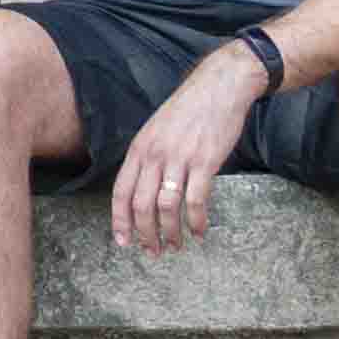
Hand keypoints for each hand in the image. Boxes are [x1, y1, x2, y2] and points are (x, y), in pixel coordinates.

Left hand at [107, 50, 263, 258]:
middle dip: (144, 234)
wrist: (218, 87)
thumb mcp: (156, 129)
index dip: (120, 220)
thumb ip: (147, 157)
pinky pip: (196, 200)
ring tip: (176, 246)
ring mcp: (179, 158)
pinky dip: (196, 221)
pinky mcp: (205, 161)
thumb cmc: (188, 110)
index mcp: (140, 147)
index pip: (121, 191)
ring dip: (171, 233)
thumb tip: (141, 189)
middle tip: (153, 252)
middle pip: (141, 205)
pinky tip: (200, 231)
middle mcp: (155, 154)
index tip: (122, 242)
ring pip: (167, 207)